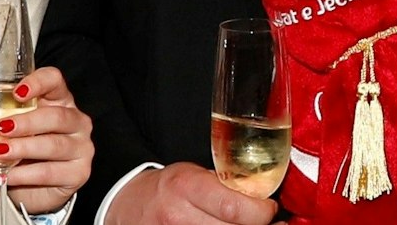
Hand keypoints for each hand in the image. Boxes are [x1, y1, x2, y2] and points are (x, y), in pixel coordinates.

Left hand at [0, 66, 92, 215]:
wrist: (29, 183)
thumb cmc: (17, 142)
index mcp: (55, 98)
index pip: (54, 80)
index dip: (38, 82)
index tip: (17, 91)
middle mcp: (72, 119)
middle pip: (56, 115)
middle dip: (26, 122)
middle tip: (0, 128)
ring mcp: (80, 146)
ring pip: (55, 144)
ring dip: (24, 148)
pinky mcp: (78, 172)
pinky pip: (53, 171)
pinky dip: (28, 174)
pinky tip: (10, 174)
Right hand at [103, 162, 278, 224]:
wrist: (127, 205)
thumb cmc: (165, 188)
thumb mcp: (191, 175)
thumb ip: (225, 186)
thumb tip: (263, 198)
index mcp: (185, 187)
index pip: (235, 208)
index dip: (262, 211)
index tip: (269, 208)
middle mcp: (179, 216)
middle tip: (266, 221)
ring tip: (248, 224)